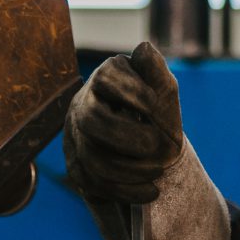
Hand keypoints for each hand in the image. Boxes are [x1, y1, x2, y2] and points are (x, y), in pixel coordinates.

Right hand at [63, 42, 184, 205]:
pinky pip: (92, 184)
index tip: (157, 106)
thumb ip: (156, 72)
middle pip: (92, 121)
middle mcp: (83, 105)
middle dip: (129, 137)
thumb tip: (144, 48)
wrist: (150, 152)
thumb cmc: (157, 115)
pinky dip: (125, 191)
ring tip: (159, 172)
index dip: (132, 92)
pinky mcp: (76, 166)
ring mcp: (76, 137)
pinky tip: (151, 191)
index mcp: (105, 79)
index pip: (106, 79)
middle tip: (160, 146)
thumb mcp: (164, 92)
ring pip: (91, 157)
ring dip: (130, 169)